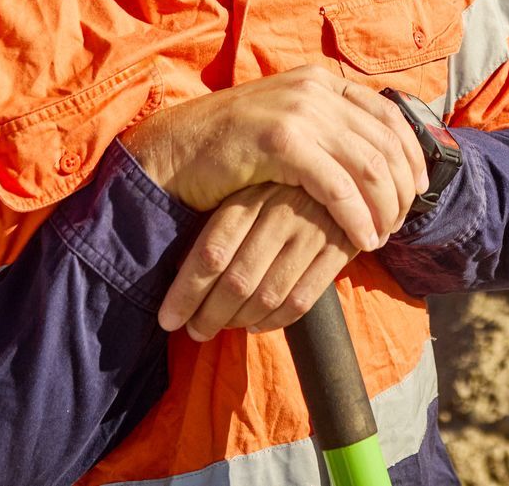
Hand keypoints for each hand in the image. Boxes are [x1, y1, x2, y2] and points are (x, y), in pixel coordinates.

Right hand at [118, 67, 426, 251]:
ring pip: (368, 165)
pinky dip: (356, 216)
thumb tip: (379, 164)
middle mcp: (315, 88)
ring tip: (381, 237)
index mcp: (321, 81)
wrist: (174, 150)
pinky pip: (336, 185)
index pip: (389, 116)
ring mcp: (298, 110)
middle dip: (401, 189)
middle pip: (386, 142)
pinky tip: (361, 240)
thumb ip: (327, 131)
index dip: (411, 157)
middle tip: (400, 225)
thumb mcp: (289, 127)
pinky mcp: (280, 140)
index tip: (417, 193)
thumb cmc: (232, 149)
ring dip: (383, 208)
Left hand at [158, 183, 356, 340]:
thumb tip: (178, 276)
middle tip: (195, 332)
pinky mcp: (340, 248)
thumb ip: (216, 228)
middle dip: (209, 315)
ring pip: (268, 294)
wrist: (338, 175)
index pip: (211, 252)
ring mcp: (313, 231)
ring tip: (221, 328)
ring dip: (239, 321)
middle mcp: (281, 211)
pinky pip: (302, 300)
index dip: (186, 292)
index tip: (168, 318)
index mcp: (250, 196)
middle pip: (237, 280)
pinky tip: (256, 325)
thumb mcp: (242, 194)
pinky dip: (274, 321)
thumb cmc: (274, 192)